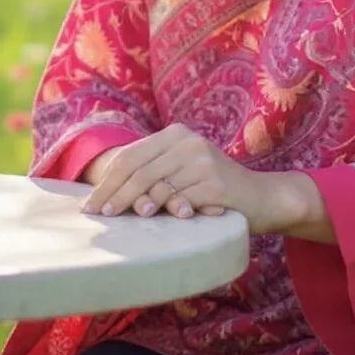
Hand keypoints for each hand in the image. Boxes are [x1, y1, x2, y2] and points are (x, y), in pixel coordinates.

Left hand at [79, 123, 288, 232]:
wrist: (262, 196)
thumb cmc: (214, 188)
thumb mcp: (182, 171)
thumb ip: (153, 173)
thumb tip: (107, 194)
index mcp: (176, 134)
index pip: (130, 156)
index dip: (107, 181)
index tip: (91, 204)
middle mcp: (188, 142)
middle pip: (139, 170)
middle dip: (114, 195)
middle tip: (100, 216)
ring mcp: (203, 161)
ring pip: (156, 185)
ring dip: (135, 204)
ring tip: (120, 220)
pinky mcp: (215, 184)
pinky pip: (181, 199)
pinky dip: (165, 212)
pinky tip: (154, 221)